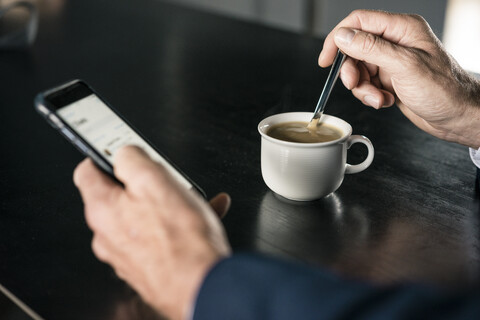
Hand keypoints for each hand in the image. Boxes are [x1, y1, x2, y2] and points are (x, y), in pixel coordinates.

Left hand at [73, 146, 230, 319]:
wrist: (203, 286)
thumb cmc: (182, 241)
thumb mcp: (155, 180)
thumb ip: (132, 158)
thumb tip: (125, 153)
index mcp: (103, 210)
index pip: (87, 171)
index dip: (104, 155)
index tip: (119, 150)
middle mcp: (109, 235)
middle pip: (120, 195)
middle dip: (145, 183)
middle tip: (166, 179)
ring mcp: (128, 253)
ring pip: (144, 215)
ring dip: (167, 203)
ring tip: (193, 199)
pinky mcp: (148, 265)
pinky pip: (159, 235)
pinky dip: (177, 223)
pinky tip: (203, 216)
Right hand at [319, 10, 479, 147]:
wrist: (458, 116)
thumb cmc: (444, 90)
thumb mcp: (404, 66)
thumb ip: (371, 48)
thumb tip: (343, 36)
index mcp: (401, 29)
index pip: (359, 22)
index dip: (338, 38)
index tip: (326, 59)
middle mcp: (396, 42)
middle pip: (355, 49)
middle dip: (352, 71)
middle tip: (355, 85)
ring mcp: (393, 61)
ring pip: (359, 70)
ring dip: (363, 88)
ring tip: (378, 98)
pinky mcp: (391, 79)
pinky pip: (367, 84)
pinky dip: (371, 95)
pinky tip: (386, 101)